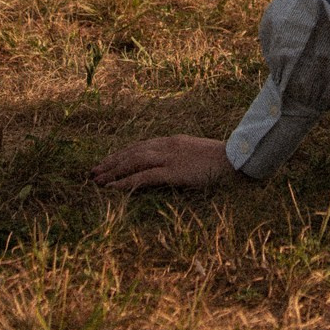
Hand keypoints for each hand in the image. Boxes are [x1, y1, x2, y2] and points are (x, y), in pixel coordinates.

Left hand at [92, 135, 237, 190]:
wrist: (235, 160)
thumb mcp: (195, 155)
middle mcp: (166, 146)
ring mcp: (169, 158)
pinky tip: (112, 188)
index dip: (120, 154)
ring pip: (133, 162)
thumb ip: (178, 158)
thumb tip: (165, 168)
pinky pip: (143, 177)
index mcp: (172, 141)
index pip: (139, 146)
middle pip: (131, 152)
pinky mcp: (173, 172)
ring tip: (97, 180)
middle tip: (93, 172)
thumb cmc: (219, 161)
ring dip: (112, 171)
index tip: (107, 162)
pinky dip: (125, 182)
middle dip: (111, 162)